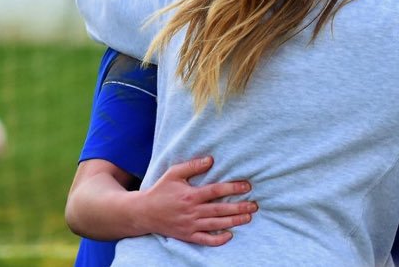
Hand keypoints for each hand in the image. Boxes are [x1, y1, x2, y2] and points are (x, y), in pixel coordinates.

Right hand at [133, 156, 257, 245]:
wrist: (143, 212)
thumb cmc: (160, 190)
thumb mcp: (173, 173)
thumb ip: (192, 166)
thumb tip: (211, 159)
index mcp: (190, 195)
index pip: (216, 191)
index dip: (233, 187)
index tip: (247, 186)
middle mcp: (192, 211)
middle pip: (220, 209)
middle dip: (239, 207)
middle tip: (255, 205)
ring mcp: (190, 225)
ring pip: (216, 224)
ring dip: (234, 221)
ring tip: (248, 217)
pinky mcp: (187, 235)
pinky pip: (205, 240)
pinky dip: (218, 240)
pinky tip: (230, 235)